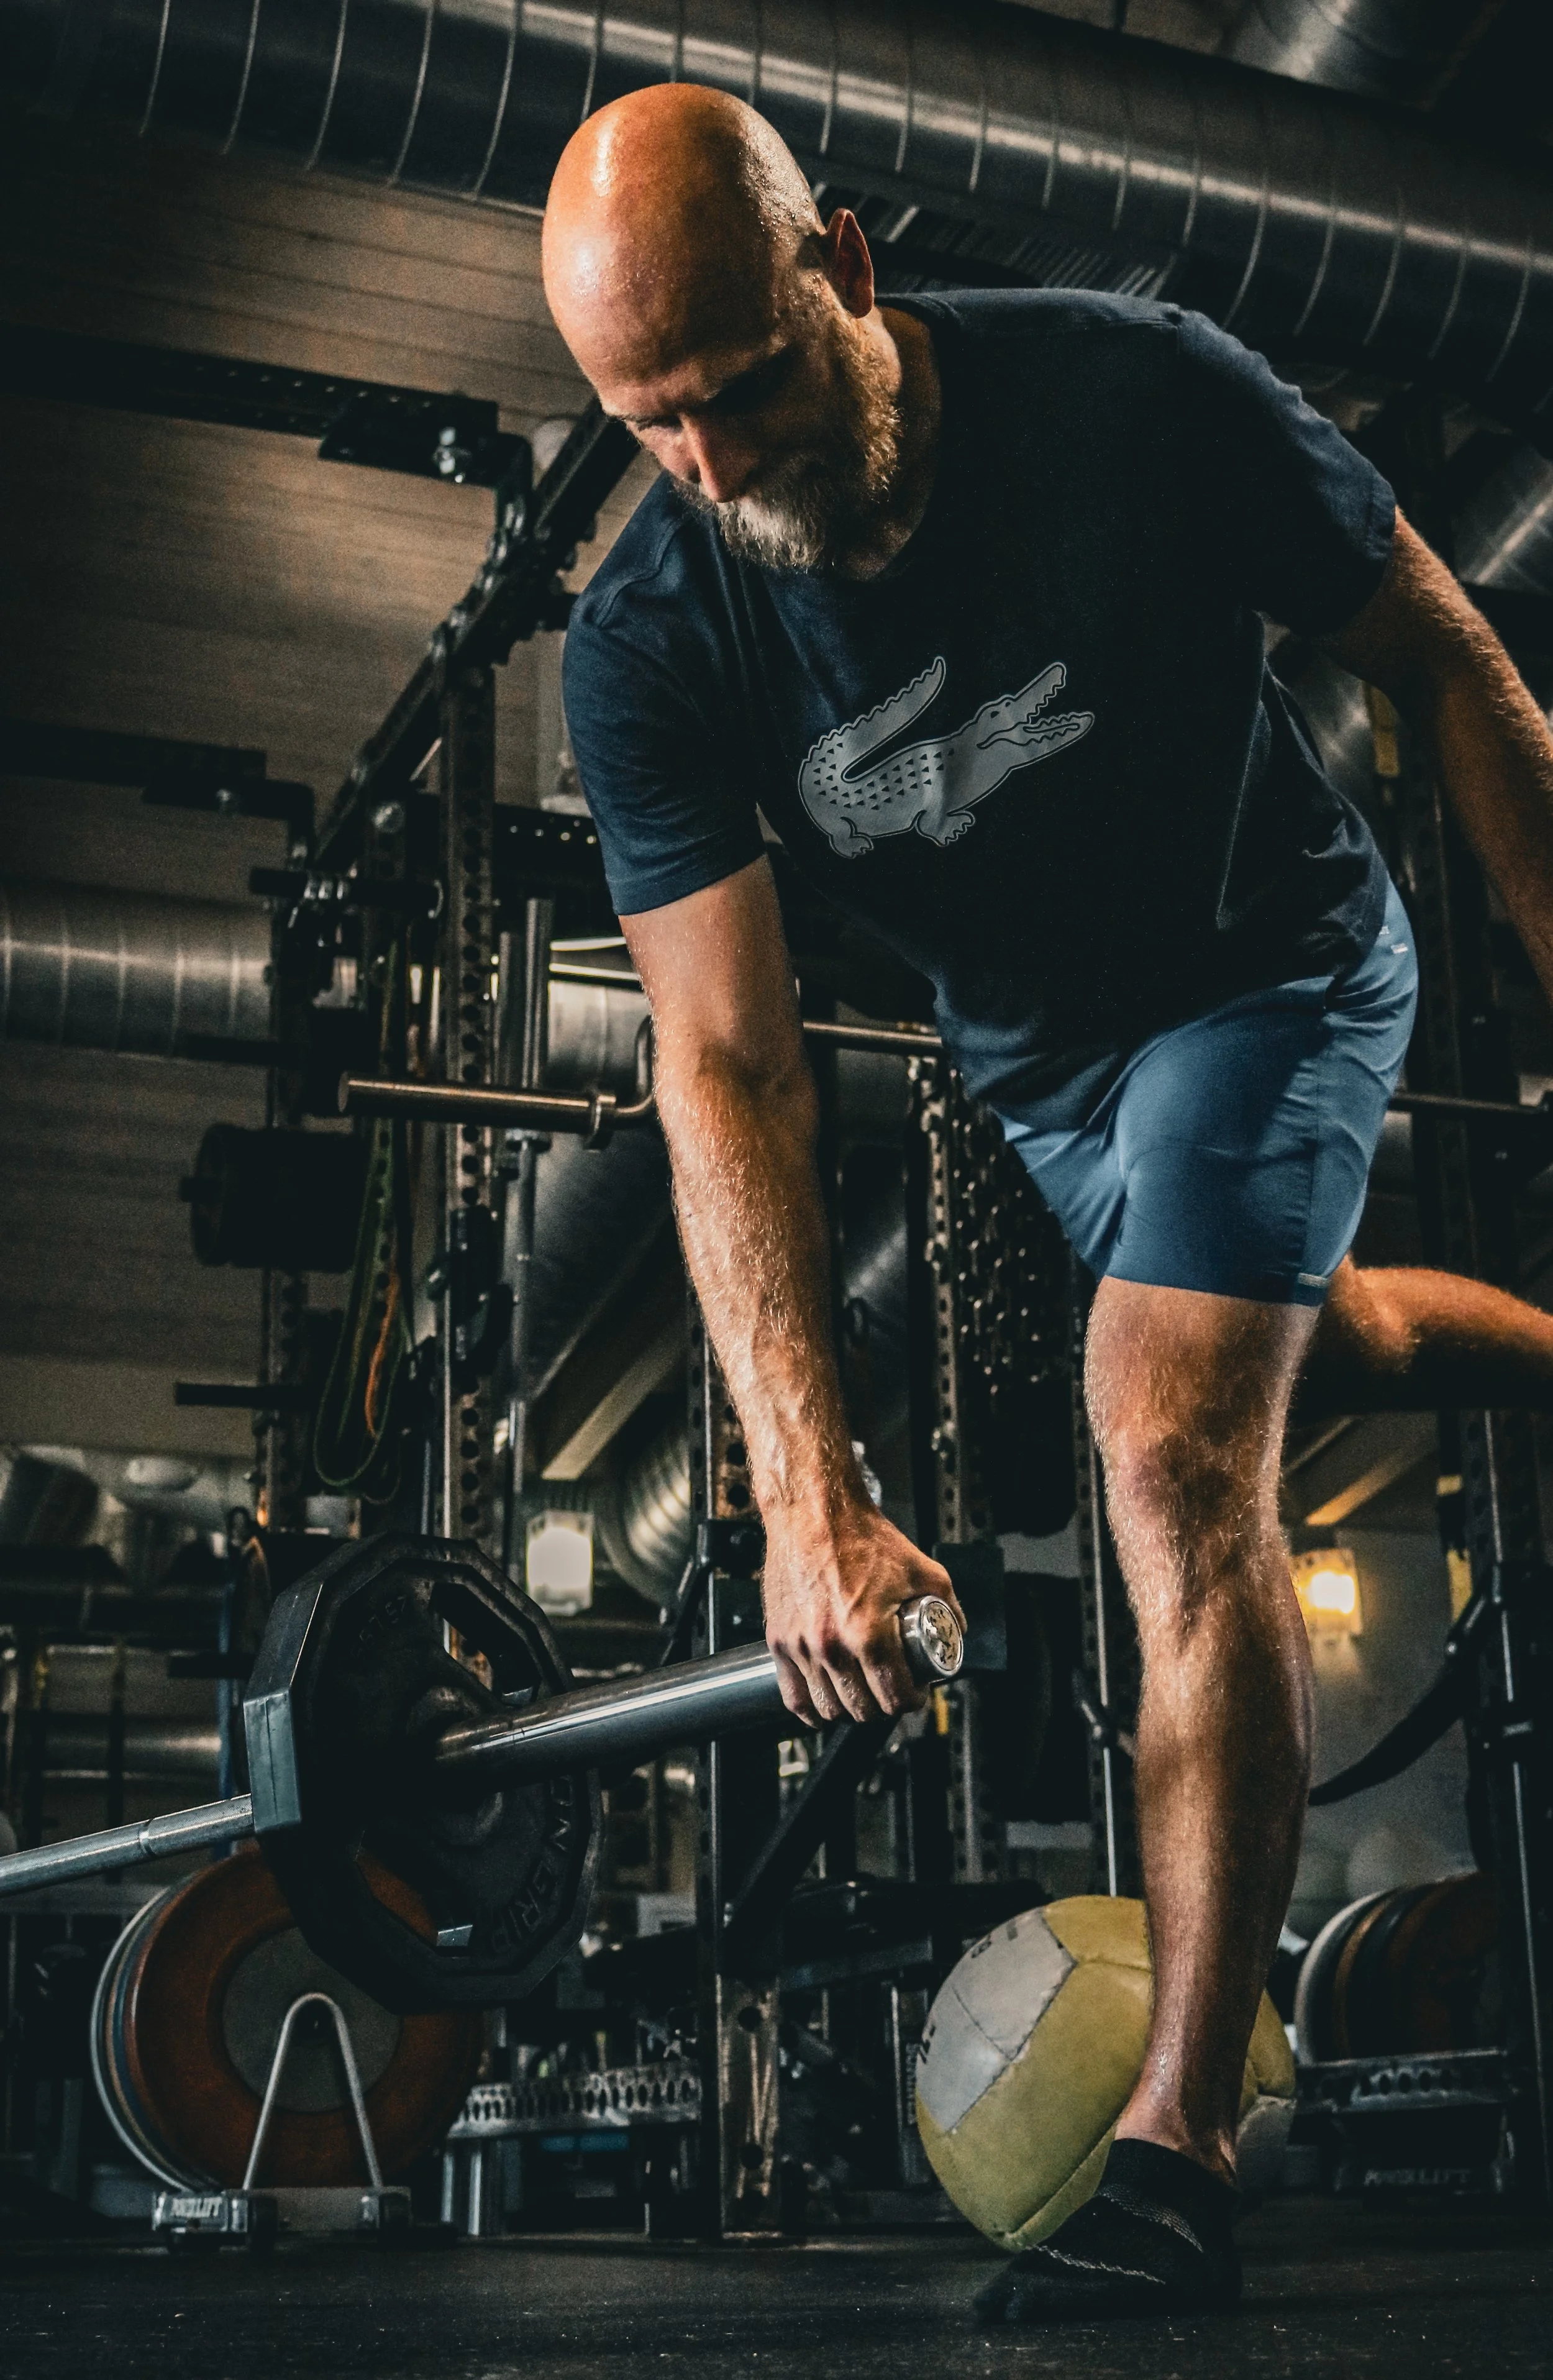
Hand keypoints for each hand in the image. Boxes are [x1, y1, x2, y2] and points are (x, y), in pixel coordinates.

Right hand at [762, 1498, 964, 1725]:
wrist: (813, 1513)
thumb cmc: (862, 1537)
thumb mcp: (923, 1570)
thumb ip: (947, 1607)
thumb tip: (955, 1633)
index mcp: (869, 1635)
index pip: (895, 1698)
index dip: (912, 1700)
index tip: (914, 1691)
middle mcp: (832, 1647)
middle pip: (863, 1710)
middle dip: (883, 1705)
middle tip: (890, 1688)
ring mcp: (801, 1647)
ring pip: (829, 1708)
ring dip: (850, 1707)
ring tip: (861, 1690)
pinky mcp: (778, 1641)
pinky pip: (793, 1696)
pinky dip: (811, 1707)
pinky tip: (825, 1700)